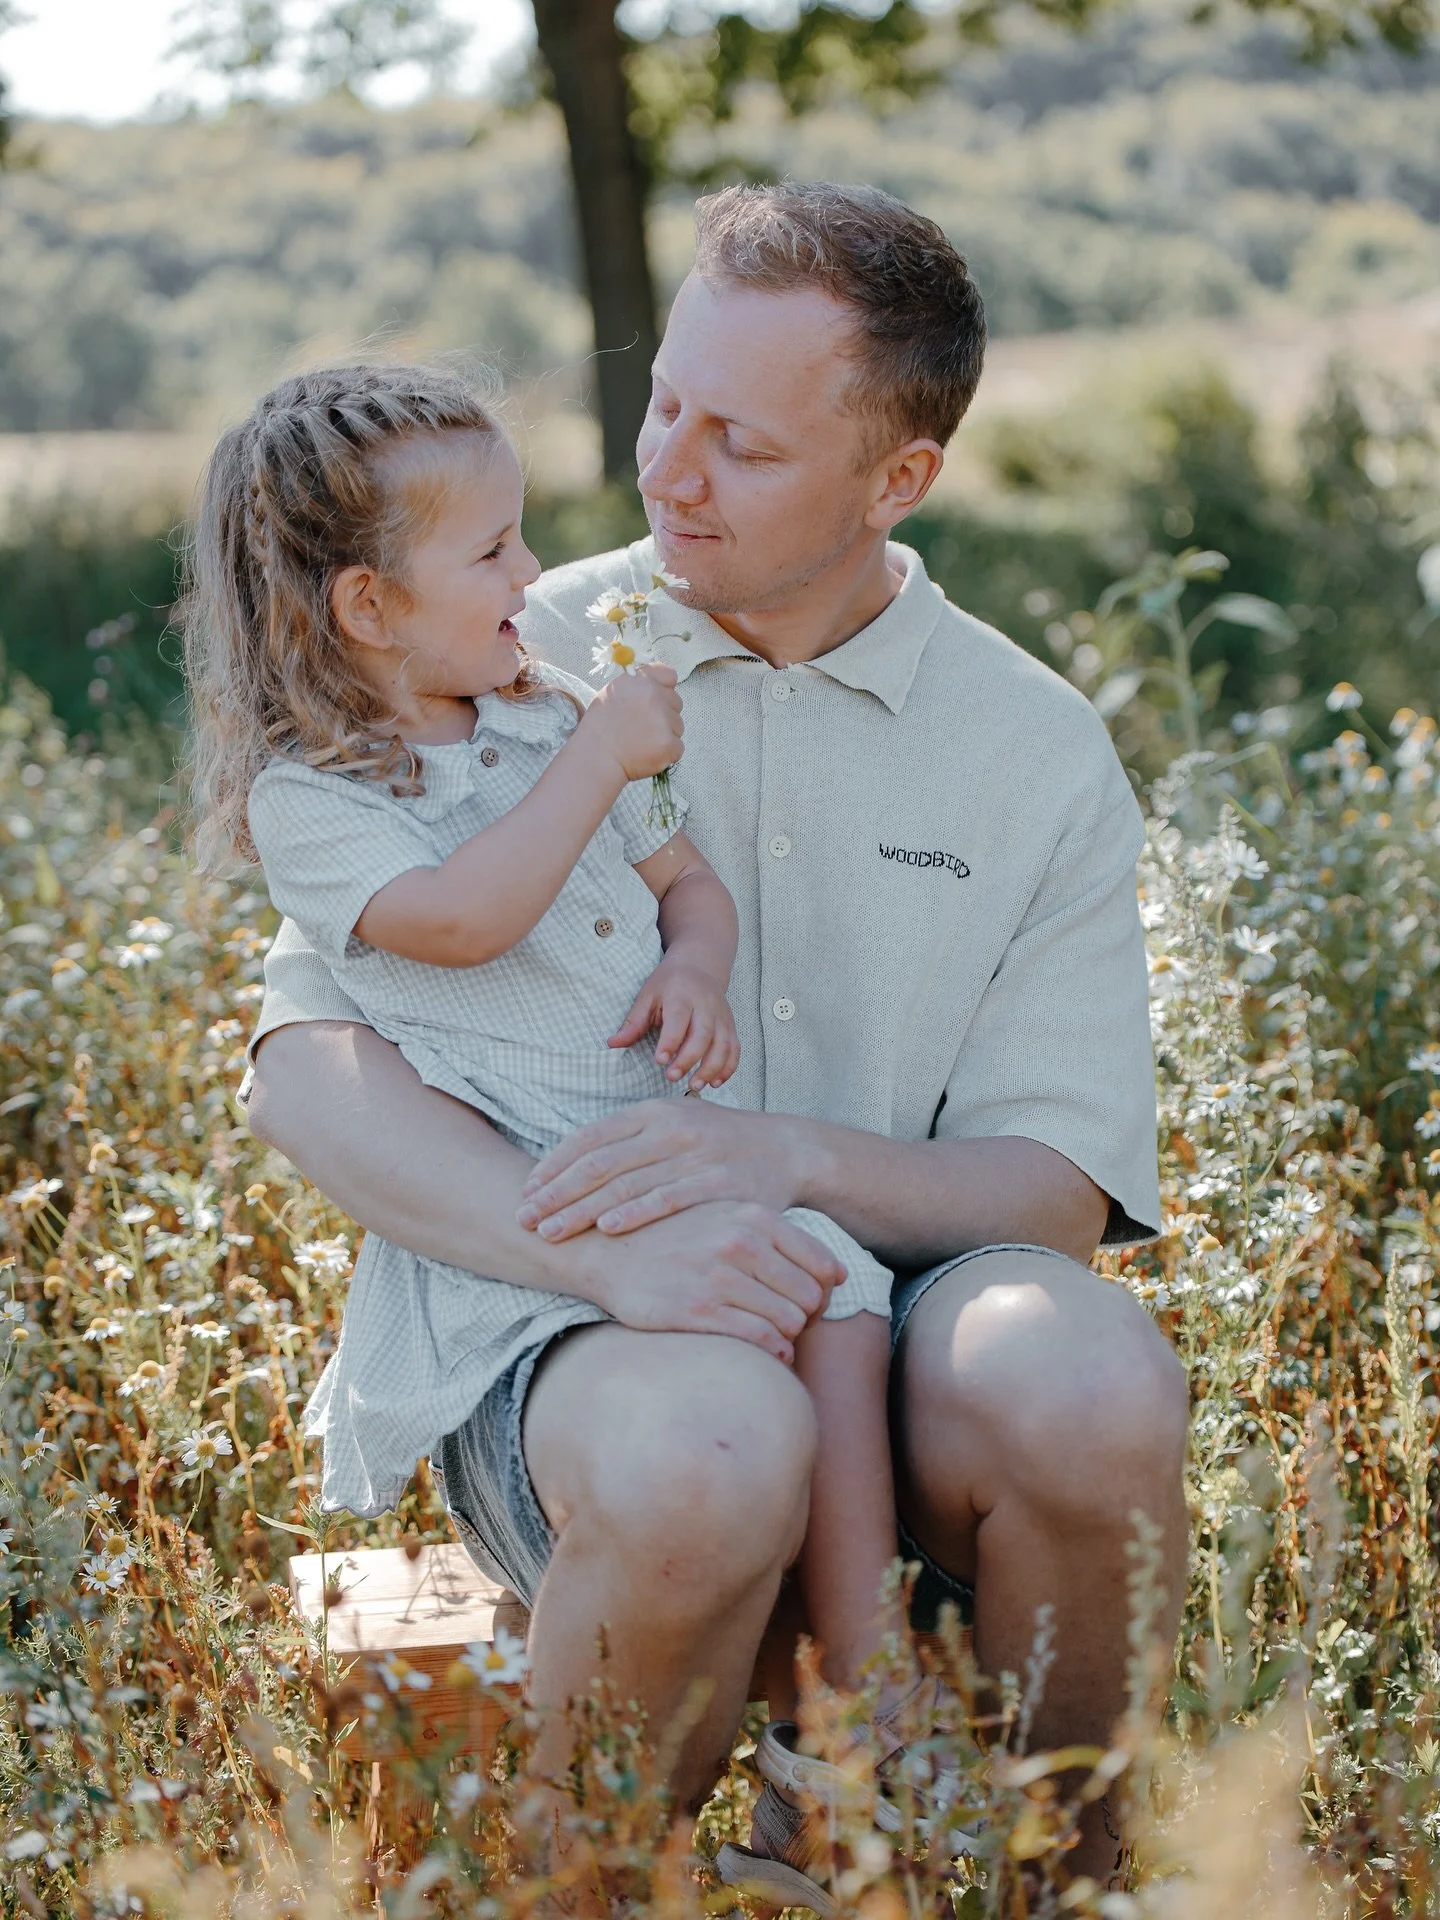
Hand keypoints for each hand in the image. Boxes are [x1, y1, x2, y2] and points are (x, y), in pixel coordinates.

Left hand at [518, 1098, 804, 1240]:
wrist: (786, 1149)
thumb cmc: (718, 1144)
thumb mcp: (674, 1127)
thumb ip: (629, 1142)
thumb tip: (571, 1166)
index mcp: (652, 1112)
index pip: (589, 1138)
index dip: (553, 1166)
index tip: (525, 1191)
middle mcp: (669, 1127)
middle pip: (597, 1162)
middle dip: (555, 1193)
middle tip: (524, 1218)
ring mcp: (694, 1155)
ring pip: (625, 1183)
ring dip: (581, 1209)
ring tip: (549, 1231)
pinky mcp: (717, 1183)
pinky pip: (668, 1198)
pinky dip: (635, 1213)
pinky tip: (606, 1229)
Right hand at [577, 1201, 841, 1364]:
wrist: (607, 1250)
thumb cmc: (677, 1236)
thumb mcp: (726, 1218)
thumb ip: (779, 1239)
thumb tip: (838, 1275)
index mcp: (753, 1216)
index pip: (823, 1265)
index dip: (823, 1290)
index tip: (809, 1301)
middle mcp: (741, 1243)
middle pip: (810, 1297)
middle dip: (806, 1315)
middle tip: (787, 1321)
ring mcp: (720, 1278)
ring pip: (790, 1322)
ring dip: (787, 1335)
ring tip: (771, 1334)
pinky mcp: (699, 1312)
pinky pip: (761, 1341)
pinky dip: (772, 1352)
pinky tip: (765, 1350)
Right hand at [582, 663, 682, 781]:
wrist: (596, 758)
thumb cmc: (600, 728)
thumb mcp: (613, 694)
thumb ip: (637, 685)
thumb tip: (659, 684)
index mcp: (640, 682)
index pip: (669, 674)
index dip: (664, 688)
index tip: (657, 700)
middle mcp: (654, 697)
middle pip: (676, 702)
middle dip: (665, 714)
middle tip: (643, 727)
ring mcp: (664, 721)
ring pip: (678, 725)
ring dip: (665, 734)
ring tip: (641, 742)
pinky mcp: (669, 744)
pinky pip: (677, 746)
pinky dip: (666, 753)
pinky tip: (647, 753)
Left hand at [608, 956, 739, 1089]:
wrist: (699, 966)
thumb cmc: (669, 983)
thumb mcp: (647, 996)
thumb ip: (633, 1022)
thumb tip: (612, 1044)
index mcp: (682, 995)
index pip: (678, 1019)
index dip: (670, 1041)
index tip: (660, 1060)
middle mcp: (705, 1006)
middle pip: (703, 1035)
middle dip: (689, 1059)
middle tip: (672, 1077)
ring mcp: (721, 1017)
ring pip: (723, 1045)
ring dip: (711, 1068)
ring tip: (695, 1086)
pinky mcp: (731, 1026)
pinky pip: (734, 1049)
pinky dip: (728, 1068)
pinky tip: (714, 1082)